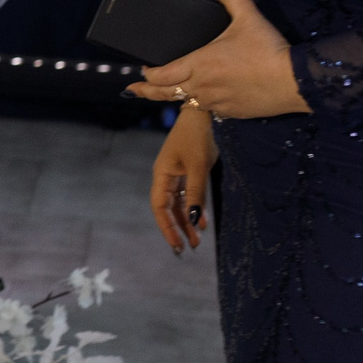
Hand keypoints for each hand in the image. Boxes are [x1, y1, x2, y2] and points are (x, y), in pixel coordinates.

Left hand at [126, 0, 309, 119]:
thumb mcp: (249, 15)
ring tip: (171, 93)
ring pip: (188, 102)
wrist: (294, 82)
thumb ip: (232, 0)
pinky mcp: (231, 113)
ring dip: (178, 96)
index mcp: (198, 64)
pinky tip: (207, 98)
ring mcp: (215, 103)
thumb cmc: (268, 50)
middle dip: (146, 91)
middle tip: (132, 91)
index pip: (161, 74)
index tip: (143, 70)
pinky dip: (204, 102)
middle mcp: (201, 87)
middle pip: (165, 93)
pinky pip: (211, 109)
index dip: (148, 74)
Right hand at [147, 107, 215, 254]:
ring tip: (198, 240)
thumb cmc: (197, 137)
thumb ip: (196, 194)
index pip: (160, 207)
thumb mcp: (199, 167)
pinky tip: (202, 220)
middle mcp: (165, 176)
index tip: (177, 245)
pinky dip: (195, 208)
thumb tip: (193, 220)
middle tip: (190, 248)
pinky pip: (188, 195)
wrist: (203, 113)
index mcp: (161, 175)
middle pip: (169, 208)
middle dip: (178, 228)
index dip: (166, 227)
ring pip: (179, 203)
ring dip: (187, 220)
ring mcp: (176, 174)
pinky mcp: (187, 171)